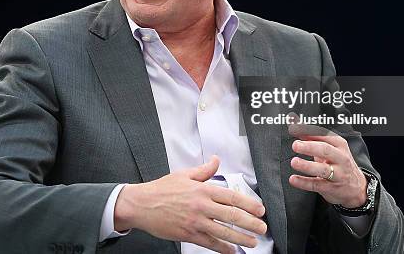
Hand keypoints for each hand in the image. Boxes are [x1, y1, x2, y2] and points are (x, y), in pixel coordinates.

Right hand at [114, 155, 266, 253]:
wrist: (141, 204)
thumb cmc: (162, 189)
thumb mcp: (184, 174)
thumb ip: (204, 170)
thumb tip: (216, 160)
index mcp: (202, 189)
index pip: (231, 196)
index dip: (248, 204)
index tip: (260, 209)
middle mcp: (201, 205)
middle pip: (232, 215)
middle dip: (250, 223)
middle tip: (262, 228)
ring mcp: (195, 221)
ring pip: (223, 231)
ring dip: (241, 238)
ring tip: (253, 242)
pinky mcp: (188, 234)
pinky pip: (209, 243)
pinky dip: (222, 248)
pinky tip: (232, 251)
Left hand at [287, 118, 366, 207]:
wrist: (357, 187)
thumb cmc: (338, 163)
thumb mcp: (329, 147)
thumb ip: (310, 136)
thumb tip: (294, 123)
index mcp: (339, 144)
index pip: (323, 135)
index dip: (307, 131)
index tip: (294, 128)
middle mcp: (340, 158)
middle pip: (325, 150)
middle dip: (309, 147)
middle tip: (295, 145)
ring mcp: (338, 174)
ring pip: (323, 169)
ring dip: (307, 165)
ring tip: (294, 162)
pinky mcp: (331, 188)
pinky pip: (317, 184)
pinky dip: (304, 182)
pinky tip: (294, 179)